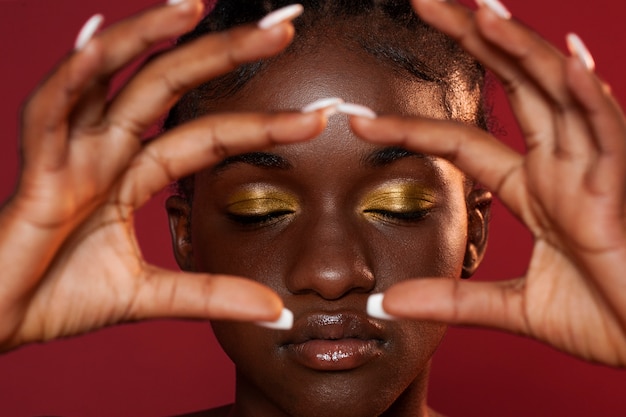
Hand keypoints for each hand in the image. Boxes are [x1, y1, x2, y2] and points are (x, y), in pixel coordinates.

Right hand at [0, 1, 324, 350]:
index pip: (207, 136)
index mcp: (132, 175)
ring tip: (196, 6)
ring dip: (150, 38)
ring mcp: (70, 154)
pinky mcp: (35, 172)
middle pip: (169, 87)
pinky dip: (71, 76)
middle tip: (284, 27)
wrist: (0, 323)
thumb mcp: (151, 296)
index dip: (261, 124)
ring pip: (111, 81)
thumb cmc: (60, 298)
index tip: (315, 117)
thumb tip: (274, 310)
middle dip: (223, 54)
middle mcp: (105, 151)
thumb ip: (211, 294)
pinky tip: (96, 36)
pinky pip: (49, 113)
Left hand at [352, 0, 625, 365]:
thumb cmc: (607, 322)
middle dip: (473, 40)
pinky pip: (607, 127)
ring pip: (556, 91)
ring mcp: (594, 169)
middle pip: (513, 86)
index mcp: (536, 189)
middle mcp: (563, 166)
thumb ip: (453, 300)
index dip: (413, 128)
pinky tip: (565, 58)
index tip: (363, 121)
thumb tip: (389, 303)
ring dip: (521, 48)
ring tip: (481, 10)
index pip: (463, 142)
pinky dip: (587, 92)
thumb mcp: (514, 308)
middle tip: (426, 0)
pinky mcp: (622, 185)